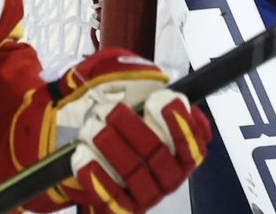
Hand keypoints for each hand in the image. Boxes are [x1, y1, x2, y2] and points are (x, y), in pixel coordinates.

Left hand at [51, 49, 211, 213]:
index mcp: (181, 149)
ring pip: (134, 174)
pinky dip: (98, 178)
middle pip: (159, 155)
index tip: (160, 101)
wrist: (86, 143)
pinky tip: (84, 156)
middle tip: (110, 110)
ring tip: (92, 128)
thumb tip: (148, 76)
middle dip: (134, 129)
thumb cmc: (115, 117)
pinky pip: (113, 199)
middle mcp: (169, 175)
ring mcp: (147, 194)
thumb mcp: (130, 91)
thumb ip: (140, 80)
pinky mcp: (123, 208)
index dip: (179, 122)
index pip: (191, 141)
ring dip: (112, 148)